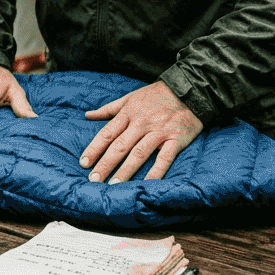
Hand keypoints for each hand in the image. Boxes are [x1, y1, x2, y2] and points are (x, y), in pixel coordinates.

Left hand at [79, 81, 201, 183]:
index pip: (107, 133)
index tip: (83, 163)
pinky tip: (147, 184)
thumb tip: (87, 115)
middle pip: (120, 146)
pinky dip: (156, 171)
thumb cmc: (156, 95)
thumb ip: (108, 109)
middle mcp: (141, 124)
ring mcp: (159, 132)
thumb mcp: (130, 97)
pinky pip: (165, 158)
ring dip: (126, 170)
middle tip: (94, 180)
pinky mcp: (176, 139)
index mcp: (128, 113)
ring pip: (139, 153)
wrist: (190, 89)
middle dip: (106, 163)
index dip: (94, 149)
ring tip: (114, 185)